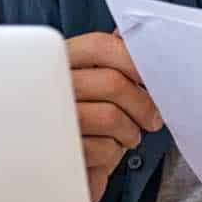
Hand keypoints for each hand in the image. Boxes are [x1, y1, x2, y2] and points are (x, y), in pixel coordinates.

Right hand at [65, 31, 163, 201]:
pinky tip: (103, 154)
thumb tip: (130, 35)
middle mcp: (49, 85)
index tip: (151, 80)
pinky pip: (102, 148)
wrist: (55, 166)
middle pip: (113, 83)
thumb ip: (112, 56)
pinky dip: (112, 155)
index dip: (134, 61)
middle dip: (143, 105)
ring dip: (130, 132)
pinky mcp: (57, 152)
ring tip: (126, 137)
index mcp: (59, 60)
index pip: (101, 46)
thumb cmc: (81, 121)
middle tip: (152, 119)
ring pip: (111, 117)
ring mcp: (49, 119)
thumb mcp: (94, 85)